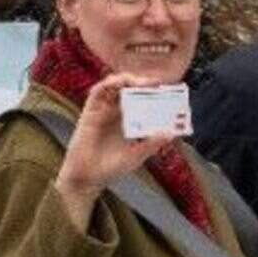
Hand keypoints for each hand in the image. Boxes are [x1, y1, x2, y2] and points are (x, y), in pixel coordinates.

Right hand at [51, 74, 179, 226]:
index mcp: (130, 121)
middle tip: (158, 83)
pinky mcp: (90, 111)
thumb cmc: (111, 167)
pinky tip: (120, 83)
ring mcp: (104, 110)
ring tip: (142, 82)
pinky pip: (98, 91)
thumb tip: (170, 133)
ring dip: (129, 79)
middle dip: (145, 84)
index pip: (145, 102)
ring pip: (116, 86)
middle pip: (132, 90)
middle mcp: (117, 113)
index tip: (169, 92)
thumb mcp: (136, 155)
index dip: (155, 95)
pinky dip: (109, 83)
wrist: (87, 177)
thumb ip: (152, 144)